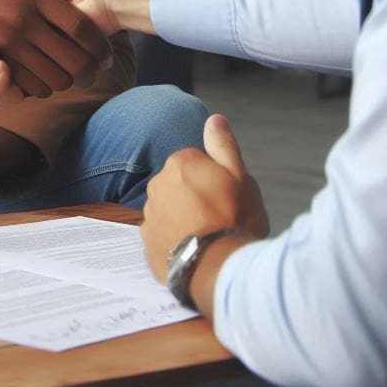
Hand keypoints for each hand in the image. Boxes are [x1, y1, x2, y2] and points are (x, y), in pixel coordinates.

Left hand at [140, 114, 268, 282]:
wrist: (218, 268)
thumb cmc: (234, 219)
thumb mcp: (240, 177)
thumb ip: (223, 145)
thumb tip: (214, 119)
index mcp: (180, 162)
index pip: (196, 162)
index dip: (214, 179)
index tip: (226, 196)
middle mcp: (158, 183)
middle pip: (180, 184)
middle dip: (195, 196)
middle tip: (218, 216)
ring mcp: (150, 213)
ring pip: (169, 208)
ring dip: (183, 217)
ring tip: (207, 236)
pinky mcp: (146, 241)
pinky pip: (162, 232)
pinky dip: (173, 238)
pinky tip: (193, 249)